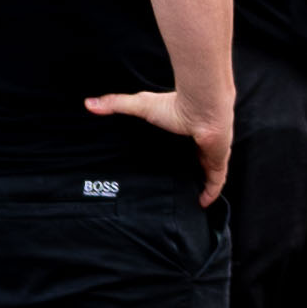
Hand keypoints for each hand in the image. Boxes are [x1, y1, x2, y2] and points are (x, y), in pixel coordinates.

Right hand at [83, 86, 242, 199]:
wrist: (202, 107)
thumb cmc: (174, 105)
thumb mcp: (140, 105)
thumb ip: (116, 104)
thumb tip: (89, 103)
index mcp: (184, 130)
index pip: (181, 145)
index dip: (176, 153)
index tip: (165, 164)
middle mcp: (198, 143)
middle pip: (195, 161)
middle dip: (189, 172)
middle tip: (175, 187)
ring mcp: (209, 154)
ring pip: (207, 174)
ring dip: (200, 184)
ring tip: (188, 199)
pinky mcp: (217, 162)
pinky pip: (216, 183)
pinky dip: (210, 193)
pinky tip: (202, 204)